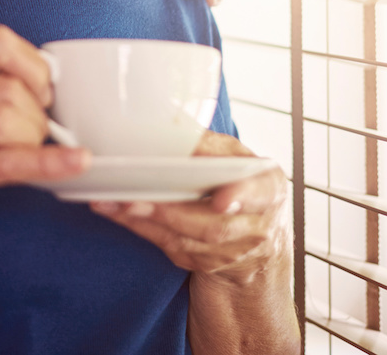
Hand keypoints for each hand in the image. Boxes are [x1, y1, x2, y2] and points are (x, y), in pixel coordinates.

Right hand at [0, 25, 88, 265]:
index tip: (43, 87)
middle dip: (40, 109)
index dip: (34, 63)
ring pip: (9, 119)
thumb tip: (30, 84)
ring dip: (36, 138)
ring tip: (31, 151)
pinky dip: (50, 164)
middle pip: (10, 84)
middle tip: (39, 129)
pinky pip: (7, 163)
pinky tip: (75, 163)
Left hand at [91, 131, 288, 286]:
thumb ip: (213, 147)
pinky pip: (171, 248)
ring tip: (117, 203)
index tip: (220, 202)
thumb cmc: (243, 184)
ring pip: (187, 242)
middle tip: (135, 198)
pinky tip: (118, 213)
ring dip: (148, 222)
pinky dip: (143, 230)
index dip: (240, 197)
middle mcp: (256, 227)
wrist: (259, 240)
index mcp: (269, 189)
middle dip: (171, 212)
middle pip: (213, 226)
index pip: (259, 193)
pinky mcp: (205, 264)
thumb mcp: (240, 159)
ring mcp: (231, 252)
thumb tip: (172, 123)